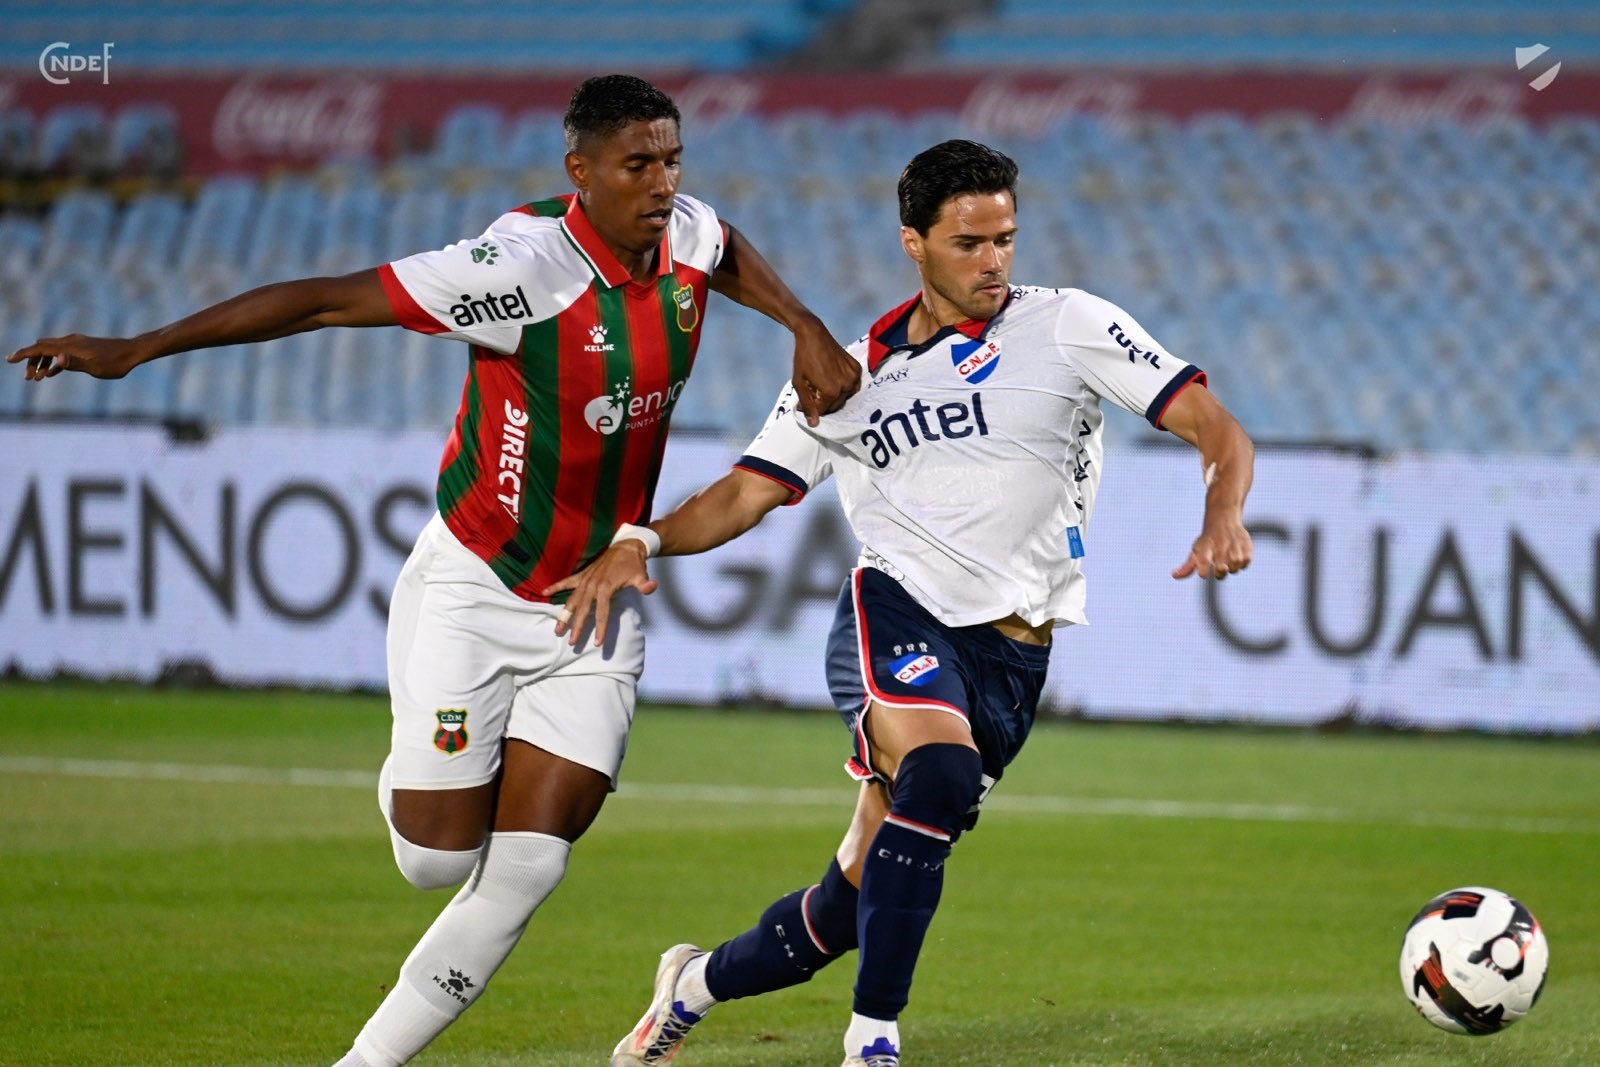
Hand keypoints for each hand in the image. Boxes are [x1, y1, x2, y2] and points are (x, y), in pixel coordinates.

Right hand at [8, 335, 147, 380]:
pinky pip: (61, 352)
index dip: (24, 354)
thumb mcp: (95, 367)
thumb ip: (73, 363)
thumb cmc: (115, 362)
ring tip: (37, 378)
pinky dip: (53, 361)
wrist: (133, 352)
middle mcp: (70, 341)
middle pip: (42, 348)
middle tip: (28, 378)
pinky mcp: (82, 347)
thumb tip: (57, 359)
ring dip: (42, 363)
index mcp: (70, 347)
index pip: (40, 348)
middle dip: (31, 362)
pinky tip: (51, 372)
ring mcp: (76, 343)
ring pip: (51, 350)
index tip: (9, 360)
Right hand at [541, 541, 658, 648]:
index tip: (598, 643)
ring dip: (564, 615)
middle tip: (572, 642)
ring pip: (572, 600)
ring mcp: (585, 580)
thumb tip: (652, 587)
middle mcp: (592, 585)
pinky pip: (566, 582)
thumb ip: (645, 585)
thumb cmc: (633, 565)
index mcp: (606, 587)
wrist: (626, 547)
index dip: (600, 628)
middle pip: (583, 610)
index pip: (602, 613)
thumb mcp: (641, 575)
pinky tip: (543, 592)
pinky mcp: (582, 575)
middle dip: (577, 627)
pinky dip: (555, 586)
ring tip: (557, 629)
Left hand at [789, 315, 858, 425]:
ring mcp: (853, 377)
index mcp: (831, 391)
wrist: (813, 335)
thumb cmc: (803, 358)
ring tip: (823, 385)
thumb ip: (807, 404)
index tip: (805, 402)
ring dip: (834, 397)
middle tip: (814, 394)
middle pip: (835, 406)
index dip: (812, 408)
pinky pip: (852, 387)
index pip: (823, 410)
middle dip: (823, 404)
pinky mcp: (857, 369)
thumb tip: (813, 424)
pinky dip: (844, 388)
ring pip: (844, 398)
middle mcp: (845, 386)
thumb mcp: (799, 383)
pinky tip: (834, 379)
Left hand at [1173, 517, 1252, 579]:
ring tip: (1229, 560)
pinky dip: (1243, 563)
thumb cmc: (1207, 540)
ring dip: (1233, 568)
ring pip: (1235, 568)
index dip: (1204, 573)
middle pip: (1222, 571)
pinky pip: (1246, 562)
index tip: (1205, 571)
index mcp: (1205, 550)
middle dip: (1220, 573)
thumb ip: (1187, 567)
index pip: (1204, 569)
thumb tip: (1174, 576)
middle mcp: (1219, 547)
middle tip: (1219, 566)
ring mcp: (1234, 546)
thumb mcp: (1195, 551)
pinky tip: (1237, 556)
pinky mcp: (1246, 545)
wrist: (1222, 518)